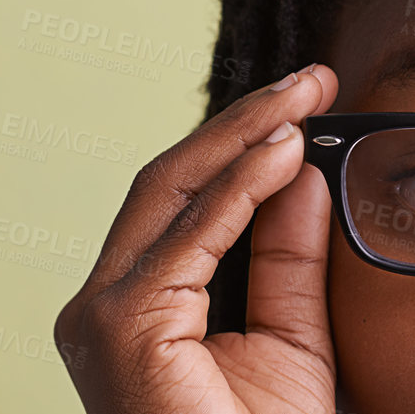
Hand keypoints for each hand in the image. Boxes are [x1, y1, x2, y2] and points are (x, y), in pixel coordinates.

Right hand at [54, 64, 341, 413]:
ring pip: (173, 191)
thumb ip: (290, 255)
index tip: (308, 98)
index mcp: (138, 301)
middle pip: (173, 180)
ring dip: (245, 136)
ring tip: (305, 97)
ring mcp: (102, 313)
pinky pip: (190, 236)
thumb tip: (301, 170)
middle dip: (246, 122)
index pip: (186, 197)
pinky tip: (284, 151)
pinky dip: (240, 187)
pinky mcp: (120, 327)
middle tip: (311, 79)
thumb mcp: (292, 334)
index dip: (246, 139)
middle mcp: (103, 301)